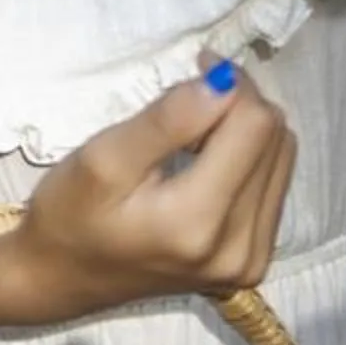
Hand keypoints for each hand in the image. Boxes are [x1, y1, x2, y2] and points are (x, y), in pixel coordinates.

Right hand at [1, 62, 297, 321]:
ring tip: (197, 133)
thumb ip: (166, 120)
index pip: (254, 125)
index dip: (230, 83)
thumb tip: (222, 83)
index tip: (196, 66)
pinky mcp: (253, 263)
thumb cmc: (71, 213)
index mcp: (197, 221)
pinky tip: (210, 162)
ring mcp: (249, 260)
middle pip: (274, 138)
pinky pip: (275, 185)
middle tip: (191, 98)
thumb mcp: (103, 157)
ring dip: (246, 129)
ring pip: (282, 157)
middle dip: (238, 104)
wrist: (62, 277)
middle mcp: (237, 248)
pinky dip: (249, 159)